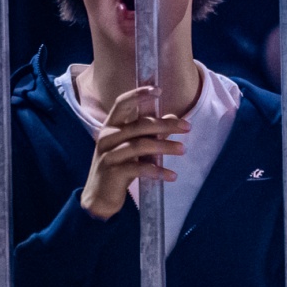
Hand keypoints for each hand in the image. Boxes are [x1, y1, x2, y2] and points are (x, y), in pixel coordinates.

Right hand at [80, 85, 187, 220]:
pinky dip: (158, 171)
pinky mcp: (113, 172)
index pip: (121, 103)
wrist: (99, 197)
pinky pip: (139, 168)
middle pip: (139, 125)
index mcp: (110, 126)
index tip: (158, 89)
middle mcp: (107, 137)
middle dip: (166, 125)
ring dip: (165, 147)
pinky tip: (172, 176)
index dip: (138, 94)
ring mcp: (108, 155)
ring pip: (141, 145)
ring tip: (183, 150)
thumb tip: (175, 118)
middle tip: (187, 127)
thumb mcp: (134, 147)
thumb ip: (151, 133)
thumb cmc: (119, 167)